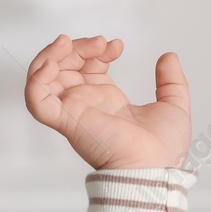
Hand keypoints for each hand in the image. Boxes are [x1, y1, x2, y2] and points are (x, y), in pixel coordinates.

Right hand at [24, 34, 191, 169]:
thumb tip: (169, 56)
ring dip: (53, 54)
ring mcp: (73, 112)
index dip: (96, 50)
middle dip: (78, 46)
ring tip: (72, 43)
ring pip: (44, 77)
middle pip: (65, 66)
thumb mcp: (173, 105)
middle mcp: (86, 104)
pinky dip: (37, 78)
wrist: (156, 169)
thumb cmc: (164, 150)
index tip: (117, 45)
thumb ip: (172, 80)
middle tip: (102, 42)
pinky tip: (52, 62)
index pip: (87, 67)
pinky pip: (36, 99)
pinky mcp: (66, 121)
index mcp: (107, 100)